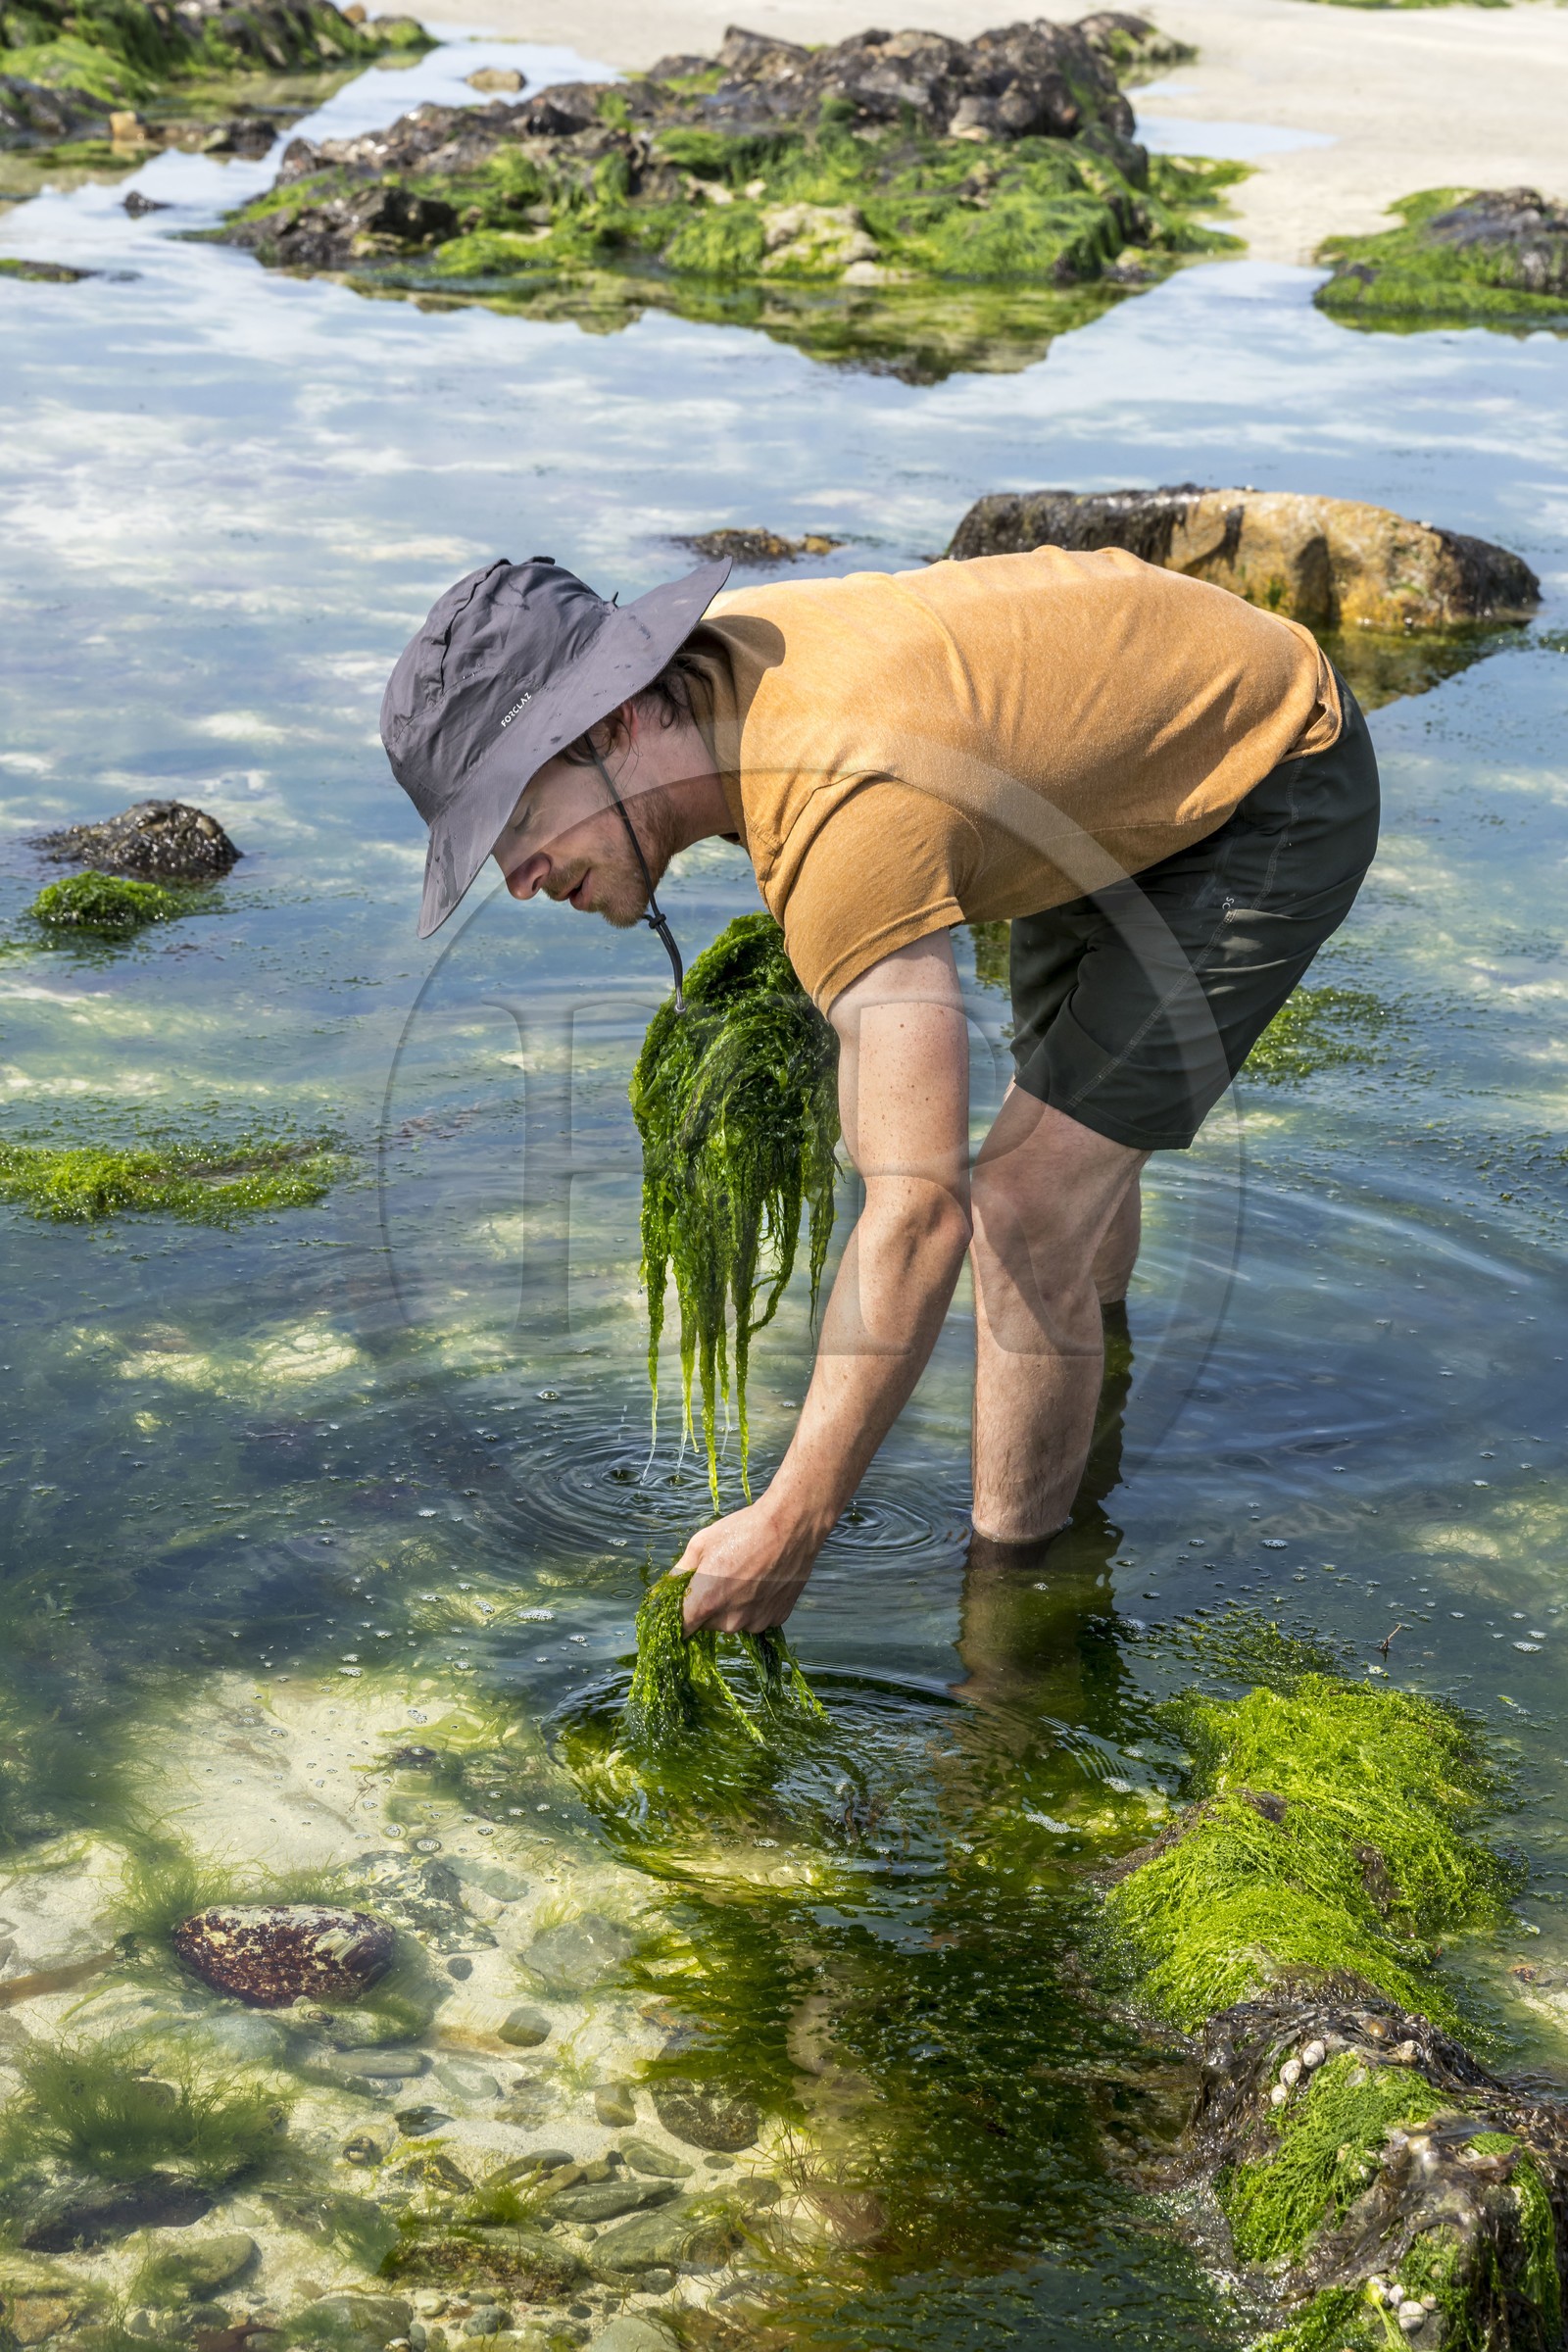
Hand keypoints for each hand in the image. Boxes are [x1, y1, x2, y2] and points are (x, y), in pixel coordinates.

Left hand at [672, 1501, 818, 1633]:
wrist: (791, 1525)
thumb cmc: (744, 1530)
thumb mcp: (701, 1544)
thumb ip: (680, 1572)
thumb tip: (671, 1586)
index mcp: (706, 1603)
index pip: (681, 1627)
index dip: (679, 1616)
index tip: (682, 1605)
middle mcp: (731, 1620)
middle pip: (709, 1623)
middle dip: (709, 1604)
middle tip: (720, 1575)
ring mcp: (757, 1622)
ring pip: (735, 1620)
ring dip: (734, 1605)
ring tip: (746, 1574)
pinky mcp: (778, 1618)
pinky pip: (758, 1616)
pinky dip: (757, 1604)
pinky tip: (763, 1580)